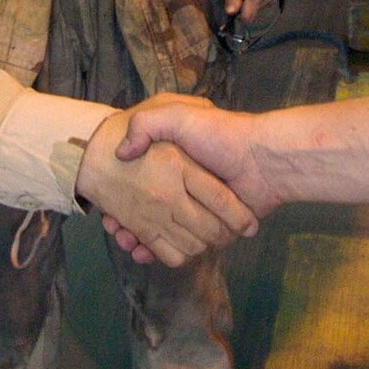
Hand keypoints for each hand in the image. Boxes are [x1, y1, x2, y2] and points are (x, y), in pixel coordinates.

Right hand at [76, 100, 256, 267]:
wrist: (262, 157)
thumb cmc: (220, 133)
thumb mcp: (179, 115)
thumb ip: (150, 123)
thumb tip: (123, 152)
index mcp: (175, 169)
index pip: (138, 186)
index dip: (121, 199)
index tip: (107, 205)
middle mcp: (183, 192)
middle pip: (147, 215)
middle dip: (129, 223)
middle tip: (114, 225)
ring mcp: (195, 212)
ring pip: (159, 235)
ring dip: (141, 240)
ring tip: (125, 237)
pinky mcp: (209, 231)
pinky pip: (178, 248)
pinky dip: (160, 253)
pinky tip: (142, 248)